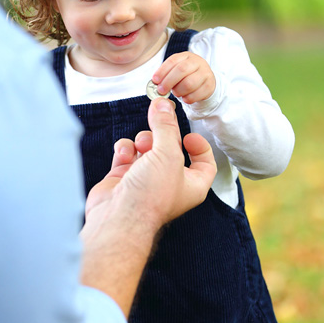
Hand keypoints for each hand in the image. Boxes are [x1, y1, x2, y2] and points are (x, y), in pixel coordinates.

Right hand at [87, 98, 217, 228]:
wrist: (118, 218)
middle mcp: (170, 183)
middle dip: (163, 136)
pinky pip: (127, 155)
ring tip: (140, 145)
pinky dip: (125, 150)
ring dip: (143, 141)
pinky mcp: (124, 178)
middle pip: (171, 149)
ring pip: (147, 149)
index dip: (200, 146)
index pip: (205, 162)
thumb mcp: (168, 154)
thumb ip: (166, 127)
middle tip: (157, 125)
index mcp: (192, 184)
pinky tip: (124, 153)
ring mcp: (145, 180)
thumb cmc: (151, 195)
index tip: (188, 134)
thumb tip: (163, 104)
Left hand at [150, 50, 214, 104]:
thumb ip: (166, 75)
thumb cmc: (185, 76)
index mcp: (186, 56)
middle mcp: (197, 62)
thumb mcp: (175, 71)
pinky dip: (188, 98)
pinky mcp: (210, 85)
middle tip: (161, 91)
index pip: (173, 61)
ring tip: (176, 93)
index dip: (162, 71)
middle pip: (181, 70)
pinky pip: (198, 94)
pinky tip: (185, 99)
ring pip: (189, 83)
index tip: (155, 80)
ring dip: (178, 91)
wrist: (204, 80)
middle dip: (169, 82)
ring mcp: (205, 73)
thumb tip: (155, 84)